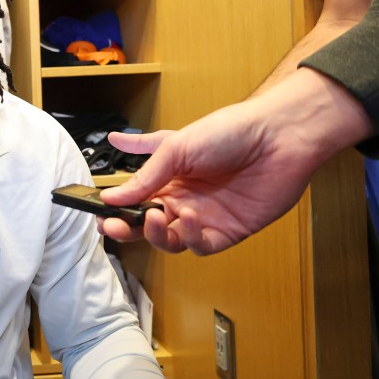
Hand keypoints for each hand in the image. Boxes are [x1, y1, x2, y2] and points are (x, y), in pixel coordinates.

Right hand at [98, 68, 372, 254]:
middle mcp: (183, 199)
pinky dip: (189, 237)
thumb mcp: (175, 147)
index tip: (100, 212)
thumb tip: (110, 194)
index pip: (135, 200)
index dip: (117, 209)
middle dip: (128, 228)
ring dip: (157, 234)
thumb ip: (144, 175)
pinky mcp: (229, 232)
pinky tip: (187, 218)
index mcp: (167, 177)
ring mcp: (205, 218)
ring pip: (170, 240)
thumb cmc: (227, 132)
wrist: (277, 136)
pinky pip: (201, 246)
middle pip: (147, 225)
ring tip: (155, 216)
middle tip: (114, 226)